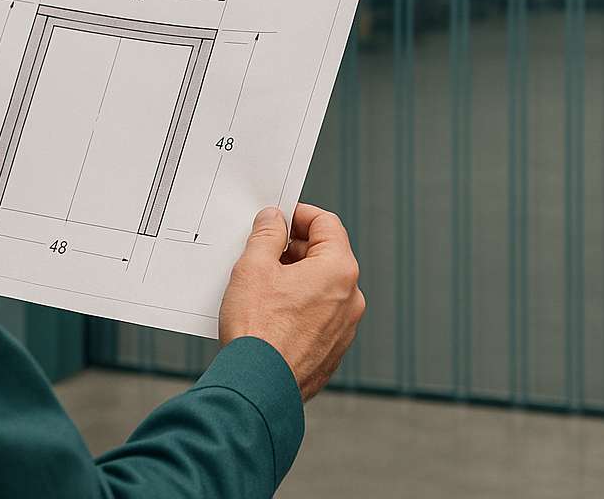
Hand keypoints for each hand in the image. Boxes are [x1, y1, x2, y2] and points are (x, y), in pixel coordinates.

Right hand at [218, 203, 363, 402]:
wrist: (258, 389)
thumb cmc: (258, 332)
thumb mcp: (253, 268)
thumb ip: (267, 235)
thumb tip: (273, 221)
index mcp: (338, 271)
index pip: (326, 223)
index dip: (299, 215)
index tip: (279, 218)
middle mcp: (350, 299)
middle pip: (326, 254)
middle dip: (294, 247)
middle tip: (263, 250)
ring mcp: (344, 328)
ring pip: (322, 286)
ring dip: (296, 277)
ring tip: (262, 285)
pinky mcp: (332, 350)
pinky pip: (319, 314)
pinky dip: (299, 305)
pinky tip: (270, 312)